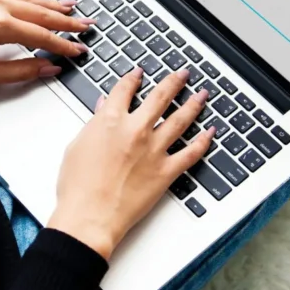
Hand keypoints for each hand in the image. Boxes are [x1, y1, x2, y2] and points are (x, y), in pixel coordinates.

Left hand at [0, 0, 95, 85]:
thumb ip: (22, 70)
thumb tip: (48, 67)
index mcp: (0, 27)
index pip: (43, 37)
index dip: (64, 45)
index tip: (78, 49)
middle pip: (41, 14)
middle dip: (66, 21)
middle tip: (85, 25)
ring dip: (51, 3)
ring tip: (70, 6)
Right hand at [47, 67, 214, 259]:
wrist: (89, 216)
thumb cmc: (77, 187)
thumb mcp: (77, 146)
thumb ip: (94, 124)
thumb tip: (102, 109)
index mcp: (110, 120)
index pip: (125, 89)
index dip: (133, 77)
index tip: (140, 73)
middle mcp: (136, 130)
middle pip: (160, 97)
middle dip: (173, 81)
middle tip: (183, 73)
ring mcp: (154, 150)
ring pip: (180, 119)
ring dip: (193, 104)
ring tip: (202, 94)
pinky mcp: (166, 171)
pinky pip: (191, 152)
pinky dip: (204, 141)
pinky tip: (211, 132)